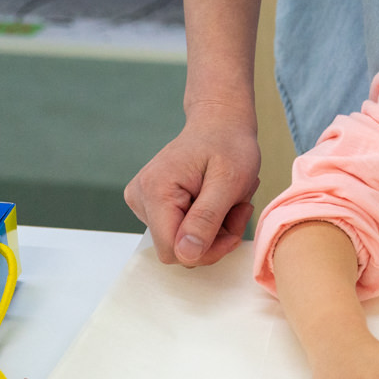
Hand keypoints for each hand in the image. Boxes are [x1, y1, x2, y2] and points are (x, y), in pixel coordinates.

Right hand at [124, 102, 260, 265]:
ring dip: (214, 230)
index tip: (234, 227)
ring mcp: (143, 202)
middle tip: (238, 210)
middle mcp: (140, 198)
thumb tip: (186, 254)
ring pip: (182, 243)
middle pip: (178, 250)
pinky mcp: (152, 205)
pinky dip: (206, 224)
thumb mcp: (228, 181)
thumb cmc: (228, 145)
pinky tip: (217, 202)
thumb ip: (206, 219)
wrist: (220, 124)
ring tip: (229, 201)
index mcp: (155, 191)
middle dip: (214, 238)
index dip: (208, 250)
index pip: (173, 251)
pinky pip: (181, 232)